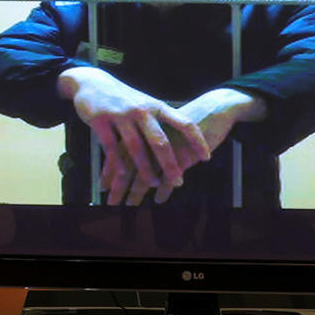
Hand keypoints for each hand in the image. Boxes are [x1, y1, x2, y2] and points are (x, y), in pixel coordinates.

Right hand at [57, 67, 210, 204]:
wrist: (92, 82)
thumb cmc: (124, 98)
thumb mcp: (146, 104)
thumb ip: (161, 120)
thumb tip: (185, 140)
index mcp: (156, 106)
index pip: (183, 123)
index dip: (197, 140)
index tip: (206, 157)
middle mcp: (141, 110)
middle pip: (159, 140)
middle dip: (170, 163)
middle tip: (178, 180)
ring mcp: (120, 114)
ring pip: (136, 147)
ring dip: (145, 168)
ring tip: (152, 183)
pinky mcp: (101, 120)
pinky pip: (111, 147)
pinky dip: (118, 163)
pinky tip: (123, 174)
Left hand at [112, 88, 268, 204]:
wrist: (212, 107)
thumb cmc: (184, 117)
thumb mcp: (161, 126)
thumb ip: (145, 139)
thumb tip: (130, 155)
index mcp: (141, 129)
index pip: (119, 152)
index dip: (110, 171)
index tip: (102, 187)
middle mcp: (150, 138)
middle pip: (129, 166)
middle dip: (119, 187)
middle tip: (110, 203)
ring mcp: (166, 147)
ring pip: (147, 174)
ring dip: (136, 194)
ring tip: (129, 207)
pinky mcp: (183, 154)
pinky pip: (170, 176)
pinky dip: (164, 189)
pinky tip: (159, 200)